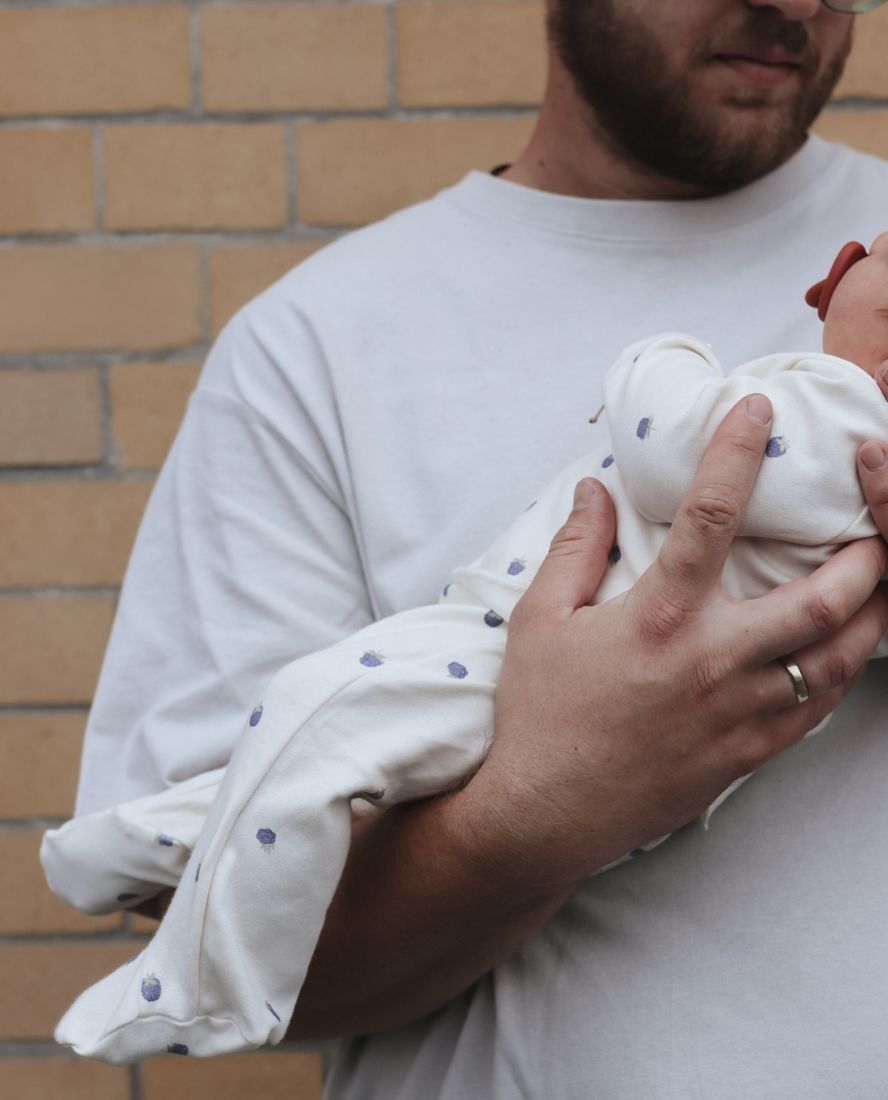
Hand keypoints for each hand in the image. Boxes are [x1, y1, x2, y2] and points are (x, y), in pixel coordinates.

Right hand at [467, 394, 887, 891]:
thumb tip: (593, 490)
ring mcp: (741, 711)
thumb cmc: (540, 713)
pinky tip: (843, 651)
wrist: (547, 812)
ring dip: (872, 612)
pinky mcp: (749, 753)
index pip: (712, 516)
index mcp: (660, 616)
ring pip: (840, 656)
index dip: (739, 453)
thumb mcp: (539, 619)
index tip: (758, 412)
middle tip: (870, 523)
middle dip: (865, 552)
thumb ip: (574, 548)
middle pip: (823, 596)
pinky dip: (842, 671)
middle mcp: (714, 659)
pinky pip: (819, 708)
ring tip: (879, 581)